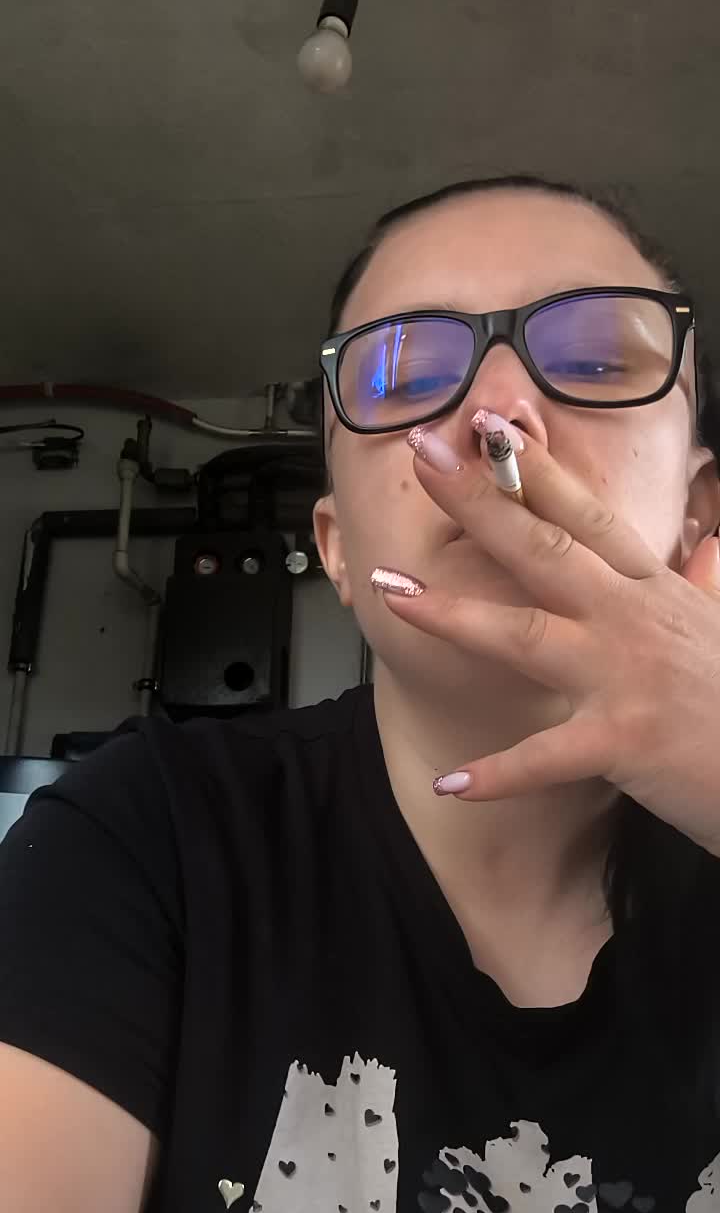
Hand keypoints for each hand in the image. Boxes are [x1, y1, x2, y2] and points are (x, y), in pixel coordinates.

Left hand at [378, 427, 719, 857]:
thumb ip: (707, 586)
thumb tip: (709, 545)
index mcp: (652, 593)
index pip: (587, 518)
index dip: (536, 471)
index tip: (485, 428)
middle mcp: (633, 622)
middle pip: (545, 550)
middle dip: (482, 502)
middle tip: (425, 457)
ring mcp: (626, 679)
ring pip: (526, 636)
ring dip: (454, 615)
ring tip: (392, 595)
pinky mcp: (624, 742)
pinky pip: (547, 758)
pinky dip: (498, 775)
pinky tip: (449, 783)